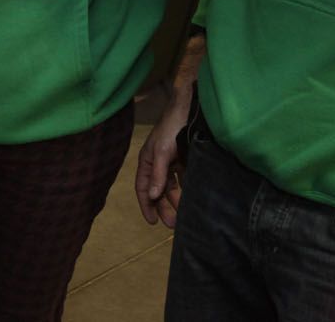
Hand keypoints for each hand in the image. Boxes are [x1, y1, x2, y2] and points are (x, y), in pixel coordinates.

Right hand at [135, 82, 191, 227]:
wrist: (190, 109)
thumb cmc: (171, 128)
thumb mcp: (162, 152)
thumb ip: (158, 174)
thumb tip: (152, 196)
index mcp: (147, 161)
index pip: (142, 188)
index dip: (146, 205)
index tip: (153, 222)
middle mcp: (158, 163)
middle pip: (158, 190)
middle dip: (163, 207)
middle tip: (172, 224)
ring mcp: (172, 161)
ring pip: (172, 187)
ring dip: (176, 201)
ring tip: (183, 216)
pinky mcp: (185, 160)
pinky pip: (184, 180)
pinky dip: (186, 190)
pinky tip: (191, 200)